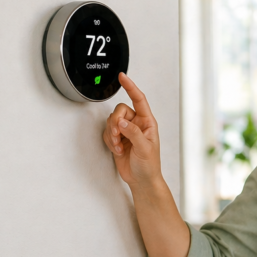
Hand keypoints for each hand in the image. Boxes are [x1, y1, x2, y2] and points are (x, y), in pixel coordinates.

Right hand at [102, 73, 162, 189]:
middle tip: (118, 136)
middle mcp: (137, 124)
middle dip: (115, 122)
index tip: (123, 77)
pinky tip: (117, 149)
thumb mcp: (144, 148)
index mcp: (148, 123)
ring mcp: (126, 131)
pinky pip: (107, 132)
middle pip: (120, 111)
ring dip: (112, 134)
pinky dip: (109, 141)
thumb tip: (121, 122)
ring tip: (119, 145)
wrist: (141, 180)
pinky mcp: (117, 139)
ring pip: (111, 121)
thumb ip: (133, 133)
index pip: (139, 100)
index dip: (131, 87)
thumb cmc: (149, 166)